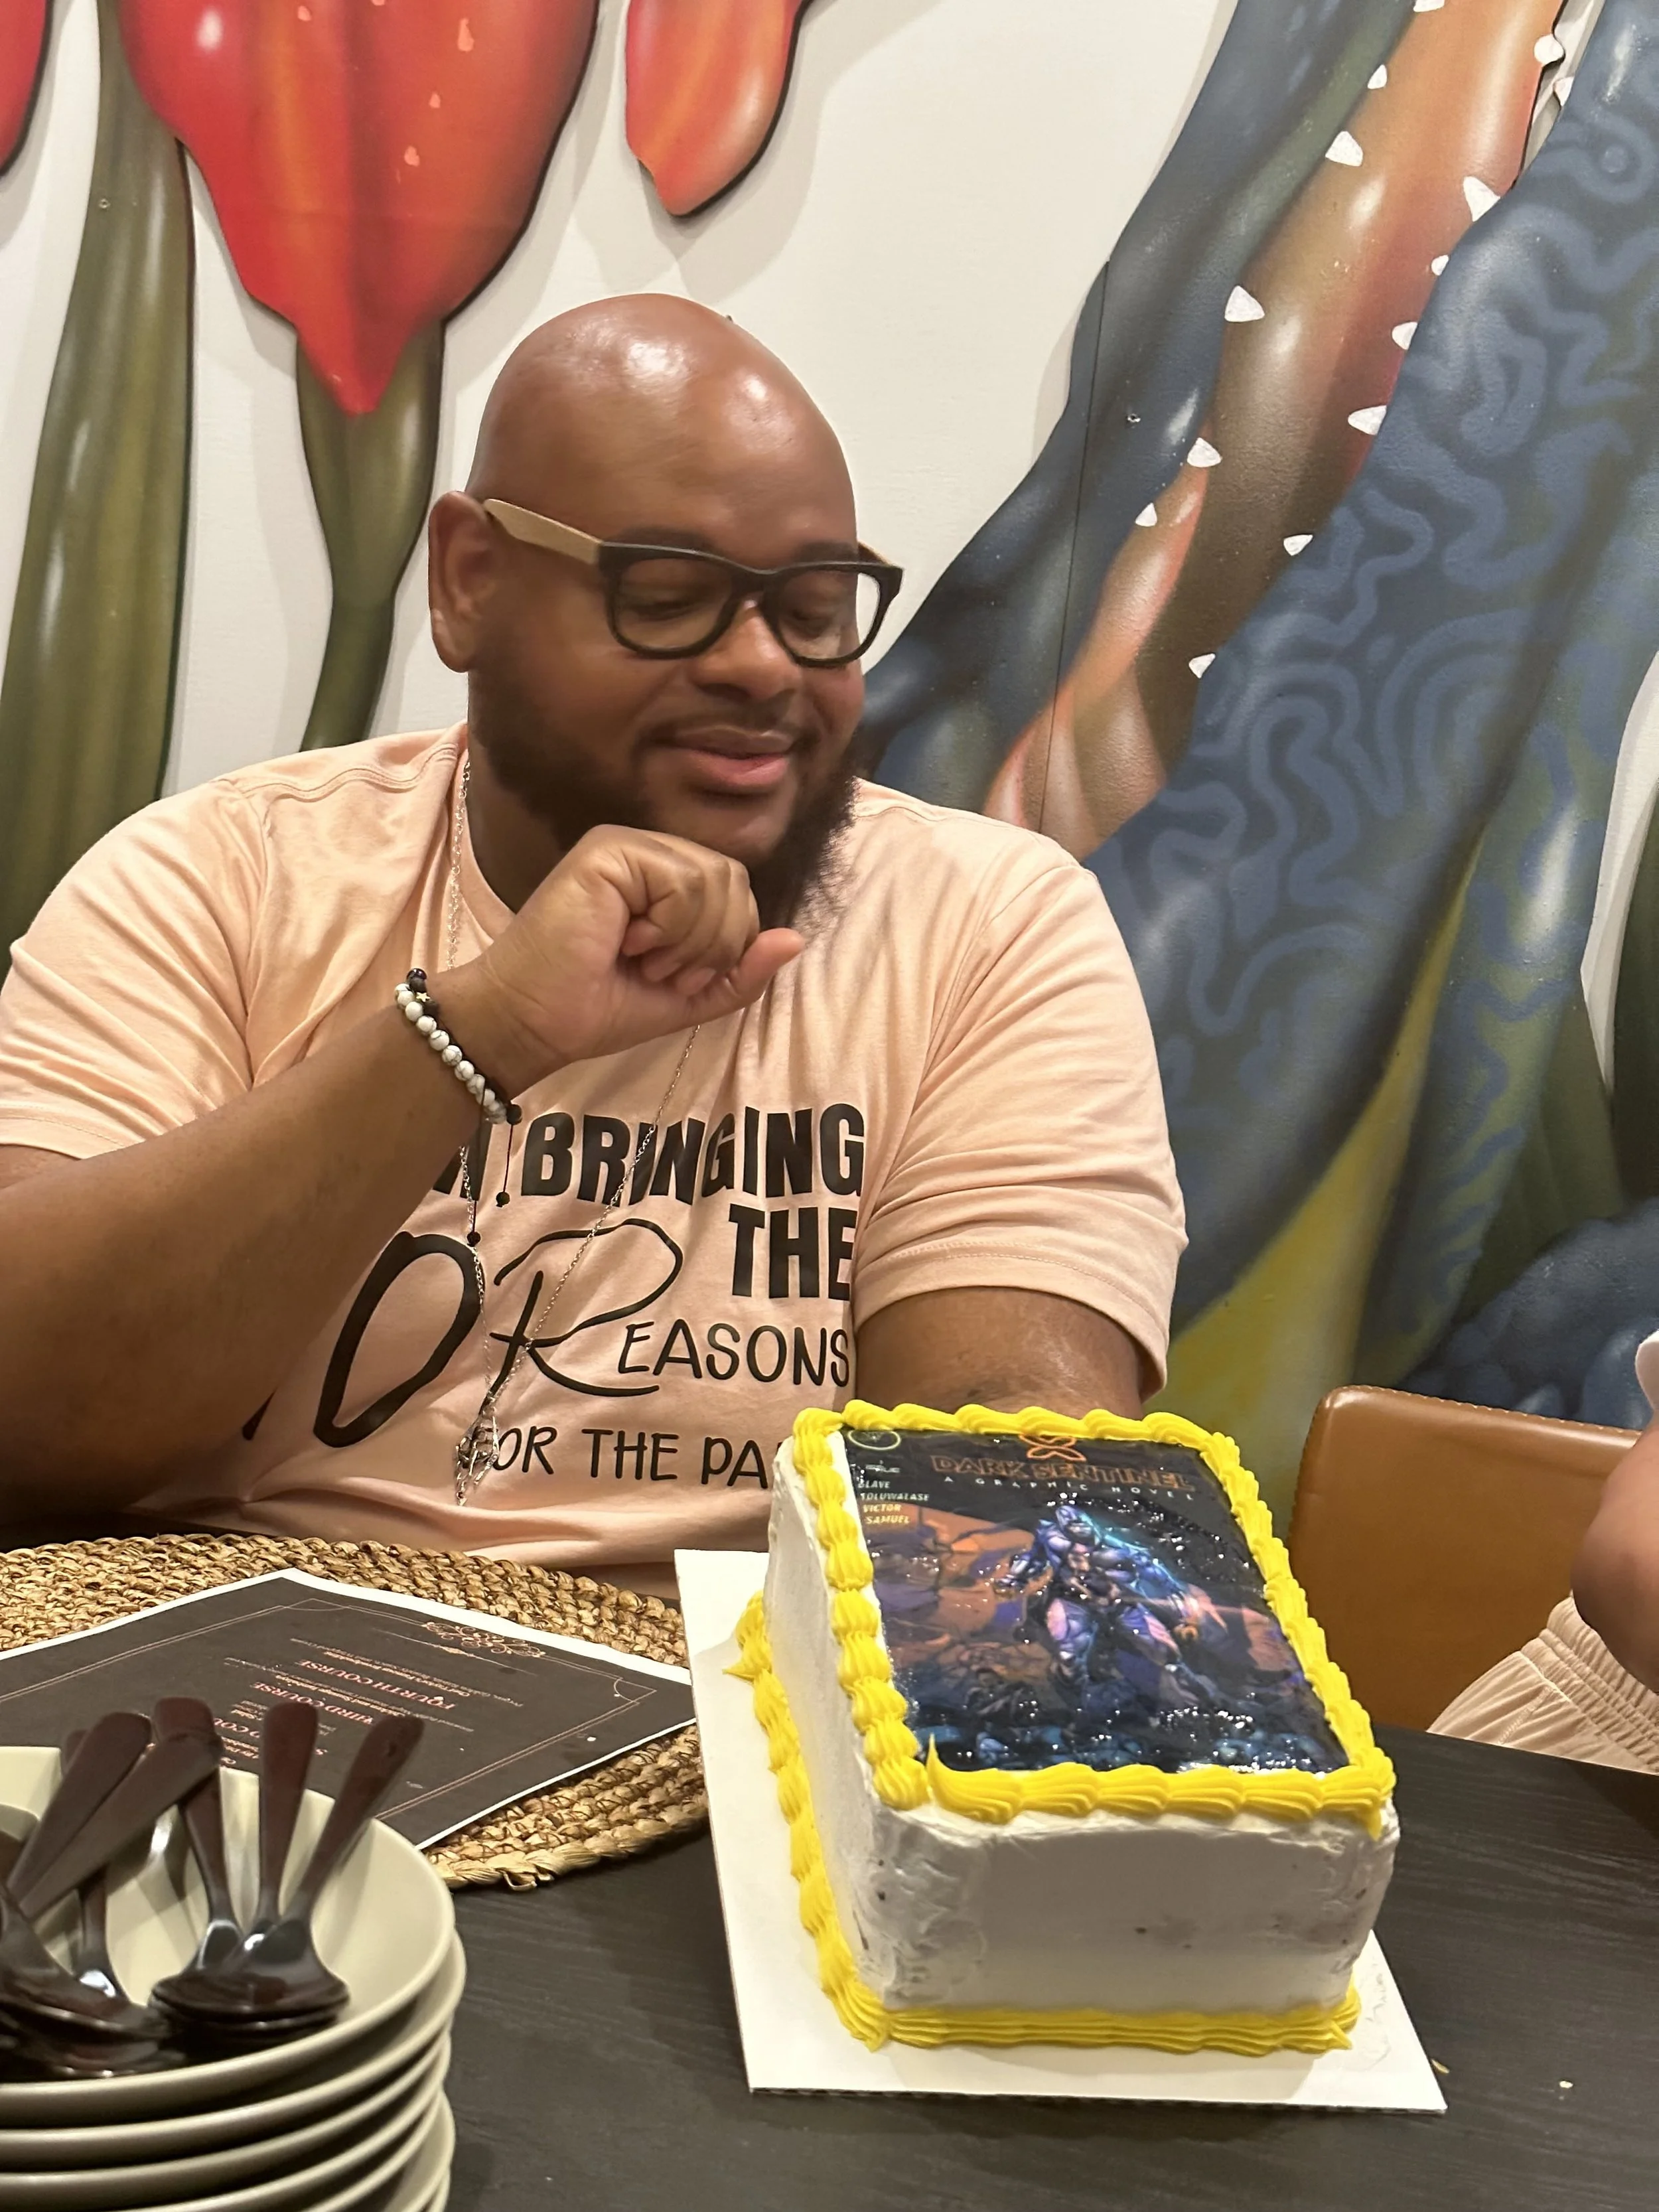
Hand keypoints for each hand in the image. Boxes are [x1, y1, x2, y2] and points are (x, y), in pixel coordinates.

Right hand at [442, 826, 801, 1088]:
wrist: (536, 1021)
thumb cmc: (599, 1007)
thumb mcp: (689, 996)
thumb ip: (741, 970)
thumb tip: (796, 939)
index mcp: (665, 877)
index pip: (737, 891)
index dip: (726, 944)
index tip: (678, 977)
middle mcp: (647, 852)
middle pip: (733, 880)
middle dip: (713, 943)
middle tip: (662, 969)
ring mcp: (626, 846)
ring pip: (714, 879)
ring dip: (690, 939)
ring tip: (644, 958)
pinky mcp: (608, 850)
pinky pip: (683, 880)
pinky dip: (669, 926)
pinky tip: (628, 941)